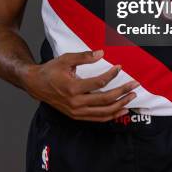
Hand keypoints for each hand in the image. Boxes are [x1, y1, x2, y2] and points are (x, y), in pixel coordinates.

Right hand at [23, 49, 138, 121]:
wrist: (36, 85)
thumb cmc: (51, 70)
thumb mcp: (66, 59)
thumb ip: (84, 56)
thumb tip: (101, 53)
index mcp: (73, 88)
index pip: (99, 83)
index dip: (112, 75)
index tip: (120, 67)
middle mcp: (76, 103)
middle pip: (105, 100)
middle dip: (122, 92)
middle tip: (135, 85)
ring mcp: (77, 112)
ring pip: (103, 113)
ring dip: (120, 106)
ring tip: (132, 98)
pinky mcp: (77, 116)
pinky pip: (97, 118)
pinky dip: (111, 115)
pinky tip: (121, 110)